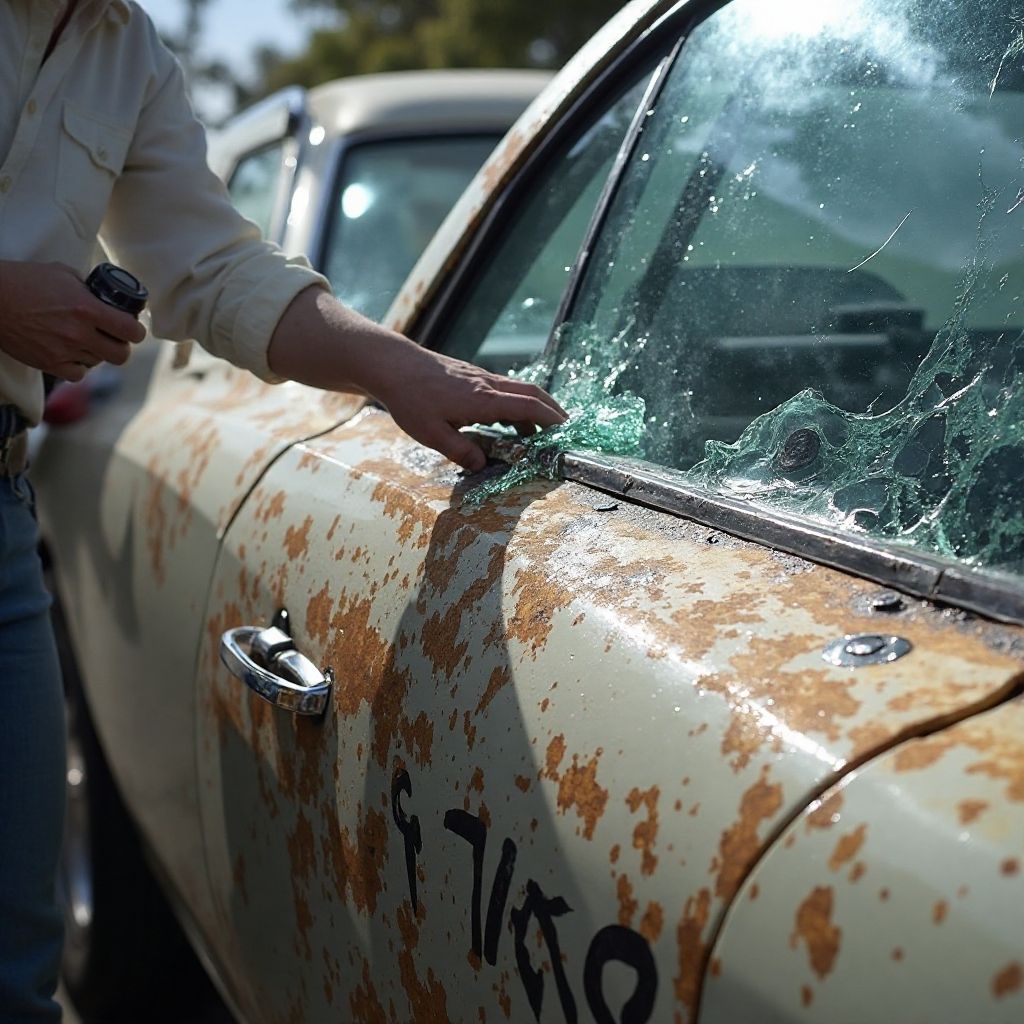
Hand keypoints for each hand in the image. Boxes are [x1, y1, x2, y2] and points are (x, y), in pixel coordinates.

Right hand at [0, 260, 146, 381]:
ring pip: (99, 363)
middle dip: (121, 345)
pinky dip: (78, 365)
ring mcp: (63, 351)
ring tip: (86, 341)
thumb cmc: (24, 280)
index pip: (131, 331)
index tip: (131, 328)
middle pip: (121, 355)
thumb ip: (89, 288)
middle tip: (113, 338)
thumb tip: (107, 297)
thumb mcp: (62, 273)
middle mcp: (78, 333)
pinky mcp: (48, 363)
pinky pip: (78, 374)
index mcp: (87, 308)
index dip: (136, 331)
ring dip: (97, 353)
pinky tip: (72, 353)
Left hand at [371, 346, 565, 471]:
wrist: (394, 366)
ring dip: (534, 408)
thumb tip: (482, 465)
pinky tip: (506, 419)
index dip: (551, 419)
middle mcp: (488, 386)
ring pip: (519, 389)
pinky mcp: (472, 376)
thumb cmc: (411, 400)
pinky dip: (515, 403)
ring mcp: (481, 378)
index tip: (566, 432)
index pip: (529, 407)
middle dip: (553, 411)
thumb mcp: (432, 434)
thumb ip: (460, 451)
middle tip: (564, 429)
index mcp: (483, 401)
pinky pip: (504, 388)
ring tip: (536, 433)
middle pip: (533, 393)